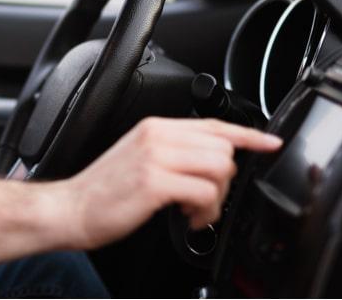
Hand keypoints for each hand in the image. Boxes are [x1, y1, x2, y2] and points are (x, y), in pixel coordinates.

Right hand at [57, 117, 281, 247]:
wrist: (71, 208)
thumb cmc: (104, 191)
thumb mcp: (140, 158)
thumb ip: (173, 152)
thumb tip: (212, 160)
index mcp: (156, 127)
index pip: (214, 124)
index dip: (248, 134)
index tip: (270, 143)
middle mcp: (157, 136)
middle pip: (223, 148)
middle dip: (225, 181)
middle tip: (206, 200)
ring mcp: (155, 158)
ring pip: (219, 168)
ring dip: (216, 199)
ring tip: (195, 212)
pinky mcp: (154, 183)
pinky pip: (203, 192)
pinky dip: (204, 211)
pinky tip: (187, 218)